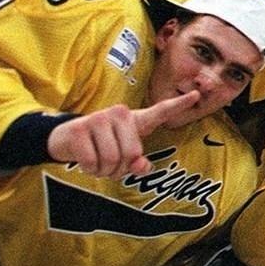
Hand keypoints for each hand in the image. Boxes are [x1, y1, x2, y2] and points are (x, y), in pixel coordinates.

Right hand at [46, 90, 199, 178]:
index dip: (178, 105)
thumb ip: (137, 163)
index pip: (160, 111)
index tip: (197, 94)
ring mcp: (99, 118)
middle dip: (120, 169)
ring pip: (111, 160)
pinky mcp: (80, 128)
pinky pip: (92, 162)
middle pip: (131, 154)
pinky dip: (89, 169)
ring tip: (98, 163)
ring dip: (104, 171)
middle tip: (110, 166)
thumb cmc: (101, 148)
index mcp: (134, 120)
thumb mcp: (122, 158)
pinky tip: (85, 161)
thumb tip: (143, 166)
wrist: (67, 141)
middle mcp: (119, 113)